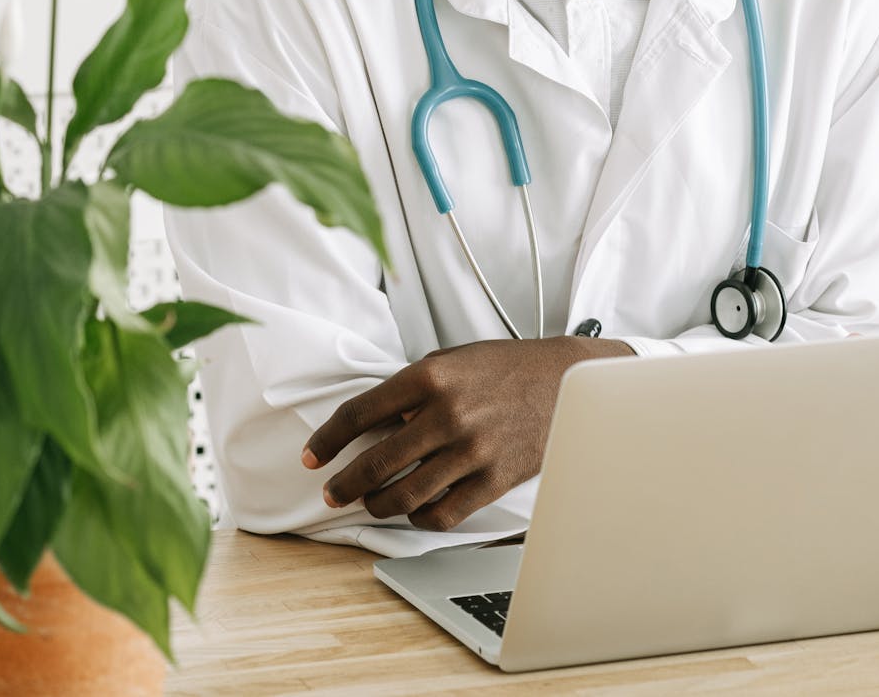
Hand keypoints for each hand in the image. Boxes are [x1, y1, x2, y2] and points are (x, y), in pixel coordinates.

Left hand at [301, 335, 632, 530]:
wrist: (565, 380)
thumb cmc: (505, 367)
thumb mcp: (452, 360)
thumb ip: (412, 388)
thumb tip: (373, 422)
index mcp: (430, 376)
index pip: (361, 412)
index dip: (329, 438)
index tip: (313, 456)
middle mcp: (448, 414)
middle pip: (378, 461)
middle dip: (345, 483)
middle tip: (331, 491)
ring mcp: (472, 450)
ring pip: (406, 494)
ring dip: (377, 504)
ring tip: (368, 503)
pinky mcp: (494, 479)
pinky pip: (443, 512)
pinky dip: (420, 517)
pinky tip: (413, 511)